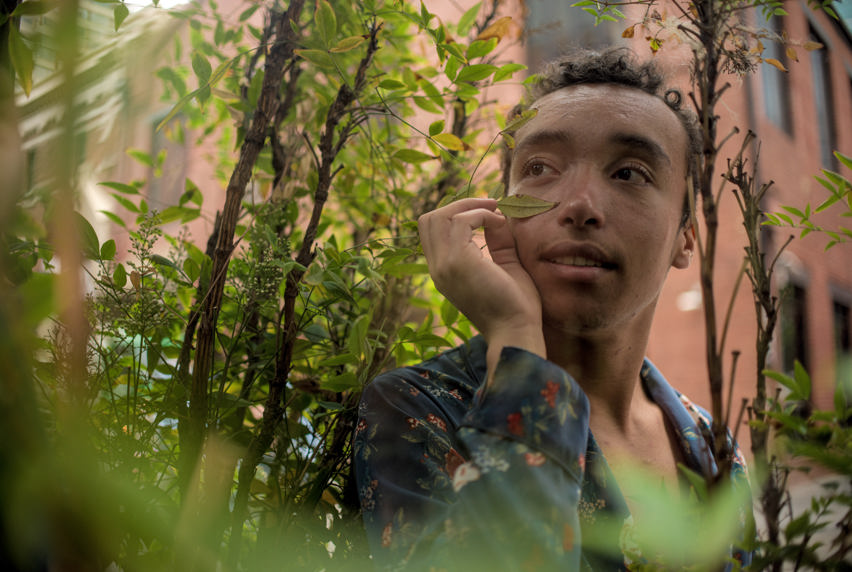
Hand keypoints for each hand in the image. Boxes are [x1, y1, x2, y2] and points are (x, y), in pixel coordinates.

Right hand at [418, 198, 545, 367]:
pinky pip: (461, 222)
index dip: (457, 214)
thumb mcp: (505, 265)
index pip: (432, 231)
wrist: (517, 332)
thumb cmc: (516, 306)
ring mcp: (444, 266)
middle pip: (429, 219)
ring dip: (471, 207)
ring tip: (496, 213)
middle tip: (491, 207)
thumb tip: (497, 215)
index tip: (489, 214)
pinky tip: (500, 224)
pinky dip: (481, 215)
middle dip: (459, 205)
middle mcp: (437, 268)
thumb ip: (497, 241)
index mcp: (444, 271)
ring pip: (440, 216)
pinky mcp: (457, 262)